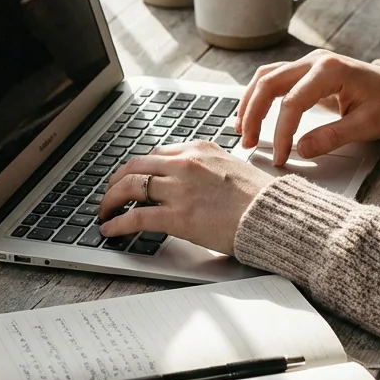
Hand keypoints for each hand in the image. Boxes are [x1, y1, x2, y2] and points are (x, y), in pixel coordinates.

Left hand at [97, 142, 274, 254]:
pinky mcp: (177, 216)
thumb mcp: (233, 168)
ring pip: (129, 187)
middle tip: (111, 194)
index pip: (156, 155)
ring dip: (110, 200)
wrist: (274, 216)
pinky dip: (116, 222)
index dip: (138, 169)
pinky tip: (110, 229)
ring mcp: (179, 189)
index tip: (131, 178)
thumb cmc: (261, 199)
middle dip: (117, 181)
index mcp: (199, 150)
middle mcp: (185, 164)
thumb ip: (208, 170)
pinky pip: (135, 216)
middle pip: (135, 166)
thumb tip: (195, 182)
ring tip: (105, 211)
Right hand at [235, 49, 379, 165]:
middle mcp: (314, 61)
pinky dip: (257, 96)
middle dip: (253, 115)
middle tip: (247, 143)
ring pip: (266, 77)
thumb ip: (333, 137)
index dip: (281, 132)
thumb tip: (301, 149)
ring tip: (241, 129)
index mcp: (330, 70)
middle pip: (269, 83)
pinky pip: (272, 78)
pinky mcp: (305, 71)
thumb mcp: (367, 125)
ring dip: (249, 102)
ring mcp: (307, 63)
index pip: (292, 102)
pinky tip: (250, 114)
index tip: (280, 157)